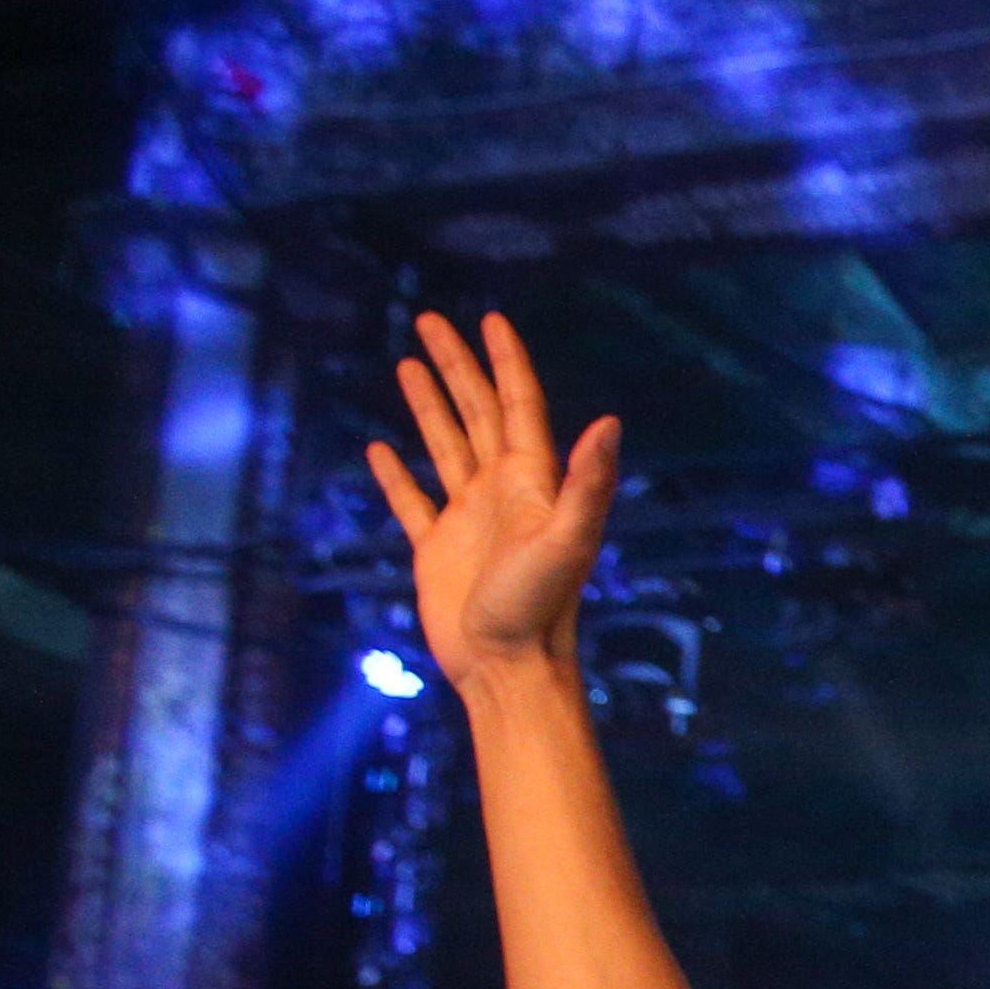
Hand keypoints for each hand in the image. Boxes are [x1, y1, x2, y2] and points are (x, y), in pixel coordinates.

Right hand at [363, 312, 621, 689]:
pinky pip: (412, 501)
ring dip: (429, 405)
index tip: (490, 320)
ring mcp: (469, 520)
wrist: (509, 668)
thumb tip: (610, 422)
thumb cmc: (540, 609)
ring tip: (407, 363)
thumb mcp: (567, 541)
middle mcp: (502, 493)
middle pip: (477, 413)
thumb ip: (588, 483)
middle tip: (430, 321)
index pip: (518, 406)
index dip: (506, 362)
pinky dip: (395, 475)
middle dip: (457, 366)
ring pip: (446, 446)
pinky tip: (379, 449)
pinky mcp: (438, 550)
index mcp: (533, 483)